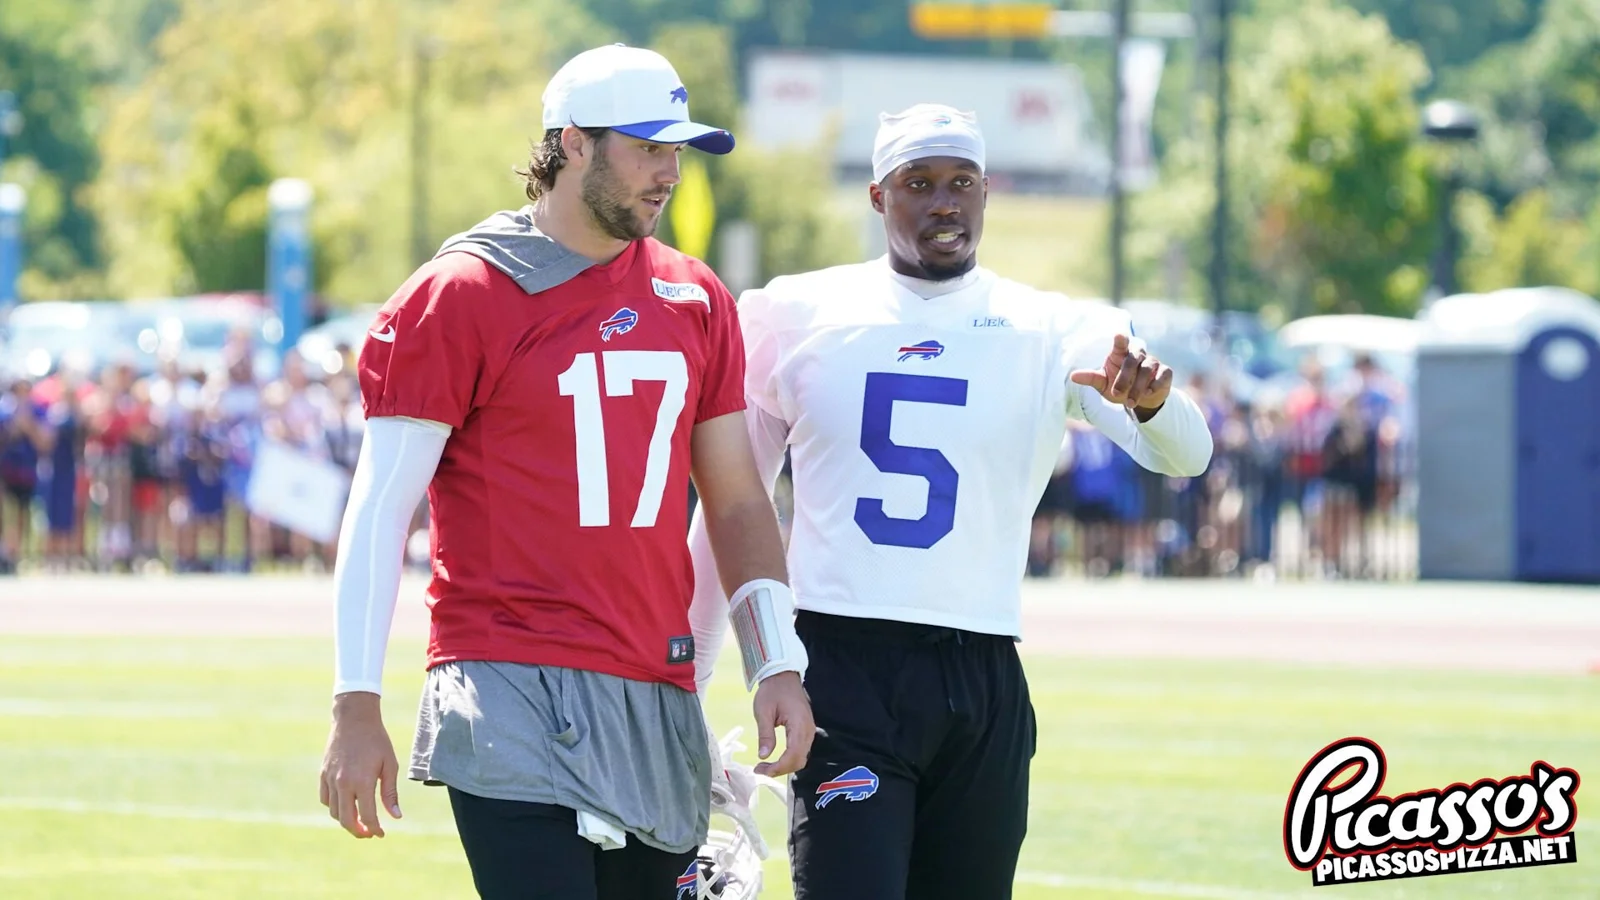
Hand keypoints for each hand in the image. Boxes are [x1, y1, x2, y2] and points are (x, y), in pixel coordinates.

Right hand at [319, 692, 401, 838]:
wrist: (354, 718)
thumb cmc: (376, 740)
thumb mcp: (389, 765)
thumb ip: (390, 793)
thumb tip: (396, 817)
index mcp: (362, 782)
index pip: (367, 817)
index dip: (375, 829)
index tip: (381, 834)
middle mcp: (343, 783)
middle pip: (346, 820)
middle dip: (358, 832)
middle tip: (369, 834)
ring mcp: (330, 779)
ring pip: (333, 812)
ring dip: (345, 820)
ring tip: (359, 821)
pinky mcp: (323, 774)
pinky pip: (325, 799)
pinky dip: (334, 807)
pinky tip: (346, 805)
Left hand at [750, 670, 813, 776]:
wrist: (783, 676)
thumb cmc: (772, 691)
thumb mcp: (763, 712)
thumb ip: (765, 734)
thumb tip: (763, 756)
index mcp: (799, 725)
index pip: (793, 755)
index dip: (778, 767)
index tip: (760, 770)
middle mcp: (808, 730)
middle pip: (799, 760)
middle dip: (780, 770)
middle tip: (760, 770)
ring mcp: (809, 731)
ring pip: (801, 758)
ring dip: (785, 766)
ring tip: (766, 766)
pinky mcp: (806, 730)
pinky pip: (801, 751)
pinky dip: (789, 759)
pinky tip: (776, 759)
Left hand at [1070, 334, 1172, 414]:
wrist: (1141, 399)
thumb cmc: (1120, 387)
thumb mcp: (1103, 384)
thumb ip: (1091, 378)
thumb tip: (1073, 376)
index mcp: (1121, 353)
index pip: (1121, 342)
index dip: (1121, 339)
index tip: (1119, 336)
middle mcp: (1138, 354)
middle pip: (1132, 360)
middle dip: (1125, 378)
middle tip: (1117, 394)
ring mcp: (1152, 362)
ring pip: (1147, 369)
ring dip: (1138, 387)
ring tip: (1130, 402)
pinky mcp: (1165, 372)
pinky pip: (1162, 375)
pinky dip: (1155, 384)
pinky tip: (1148, 393)